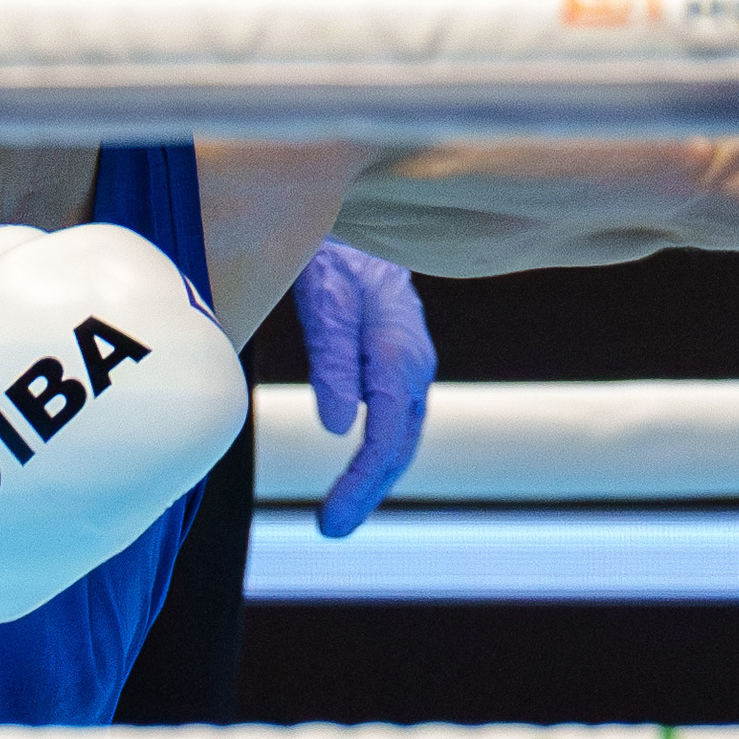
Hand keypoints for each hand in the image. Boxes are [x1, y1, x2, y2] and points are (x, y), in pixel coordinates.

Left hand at [292, 239, 435, 535]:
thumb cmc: (334, 251)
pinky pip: (395, 416)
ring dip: (375, 476)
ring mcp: (411, 362)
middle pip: (400, 446)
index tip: (330, 522)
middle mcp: (414, 364)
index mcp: (398, 356)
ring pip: (401, 434)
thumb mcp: (324, 299)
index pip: (385, 440)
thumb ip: (332, 360)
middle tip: (331, 529)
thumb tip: (337, 428)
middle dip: (368, 492)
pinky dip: (379, 449)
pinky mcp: (399, 359)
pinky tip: (359, 466)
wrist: (356, 209)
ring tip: (342, 511)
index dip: (359, 487)